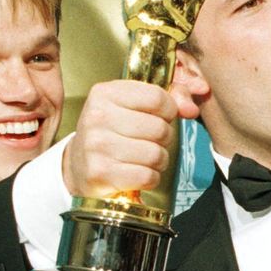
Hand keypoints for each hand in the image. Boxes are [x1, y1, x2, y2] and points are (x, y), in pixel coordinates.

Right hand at [64, 80, 183, 196]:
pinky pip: (147, 176)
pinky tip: (138, 173)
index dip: (169, 110)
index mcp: (105, 93)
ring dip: (158, 160)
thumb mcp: (132, 105)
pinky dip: (150, 178)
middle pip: (160, 128)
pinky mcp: (101, 173)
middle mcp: (98, 117)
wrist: (78, 165)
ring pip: (156, 154)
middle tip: (149, 141)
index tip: (161, 117)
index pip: (158, 97)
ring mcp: (97, 146)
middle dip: (163, 139)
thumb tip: (192, 109)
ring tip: (143, 158)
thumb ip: (170, 97)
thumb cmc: (112, 131)